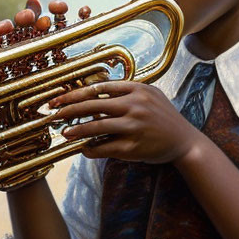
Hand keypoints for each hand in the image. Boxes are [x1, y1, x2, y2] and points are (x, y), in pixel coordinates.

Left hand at [49, 81, 201, 163]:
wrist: (185, 141)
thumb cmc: (164, 117)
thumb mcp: (150, 95)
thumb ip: (126, 91)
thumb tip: (95, 91)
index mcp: (137, 90)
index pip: (98, 88)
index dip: (75, 93)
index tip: (59, 98)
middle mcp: (135, 106)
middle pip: (93, 105)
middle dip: (69, 109)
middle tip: (53, 114)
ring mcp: (134, 127)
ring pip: (97, 126)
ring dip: (77, 130)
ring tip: (64, 133)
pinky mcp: (134, 147)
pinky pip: (106, 147)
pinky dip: (92, 149)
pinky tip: (84, 149)